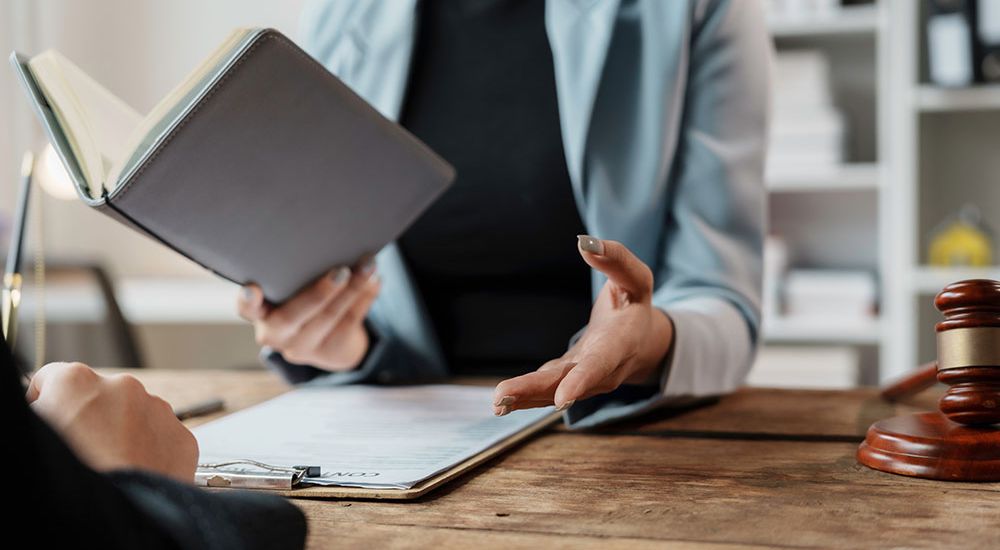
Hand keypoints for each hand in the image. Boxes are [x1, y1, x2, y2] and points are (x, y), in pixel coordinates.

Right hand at [26, 362, 197, 482]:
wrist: (124, 513)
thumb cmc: (75, 480)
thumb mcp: (40, 437)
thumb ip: (46, 415)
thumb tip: (51, 413)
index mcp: (75, 382)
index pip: (54, 378)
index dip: (47, 401)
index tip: (50, 418)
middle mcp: (122, 387)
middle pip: (101, 397)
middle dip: (93, 419)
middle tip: (85, 452)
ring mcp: (158, 409)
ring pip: (136, 416)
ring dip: (124, 435)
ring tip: (112, 467)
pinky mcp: (182, 436)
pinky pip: (163, 438)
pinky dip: (151, 453)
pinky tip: (135, 474)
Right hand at [238, 259, 380, 371]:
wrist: (331, 341)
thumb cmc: (306, 298)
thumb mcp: (297, 287)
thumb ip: (300, 272)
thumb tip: (333, 243)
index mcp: (260, 313)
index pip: (247, 309)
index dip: (247, 301)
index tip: (251, 289)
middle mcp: (275, 334)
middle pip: (295, 315)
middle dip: (320, 292)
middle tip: (341, 270)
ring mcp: (302, 347)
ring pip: (328, 317)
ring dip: (353, 288)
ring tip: (368, 265)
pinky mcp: (330, 353)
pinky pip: (350, 321)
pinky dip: (365, 297)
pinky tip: (375, 280)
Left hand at [493, 235, 672, 413]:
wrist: (643, 340)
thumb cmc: (635, 302)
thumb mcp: (635, 276)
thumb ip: (614, 258)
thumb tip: (586, 243)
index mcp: (622, 342)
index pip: (601, 362)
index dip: (582, 379)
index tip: (562, 398)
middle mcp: (603, 369)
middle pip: (568, 382)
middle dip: (536, 391)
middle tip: (502, 397)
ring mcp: (584, 380)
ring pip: (553, 390)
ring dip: (524, 397)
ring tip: (497, 403)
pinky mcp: (567, 379)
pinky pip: (545, 390)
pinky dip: (525, 397)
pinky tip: (502, 403)